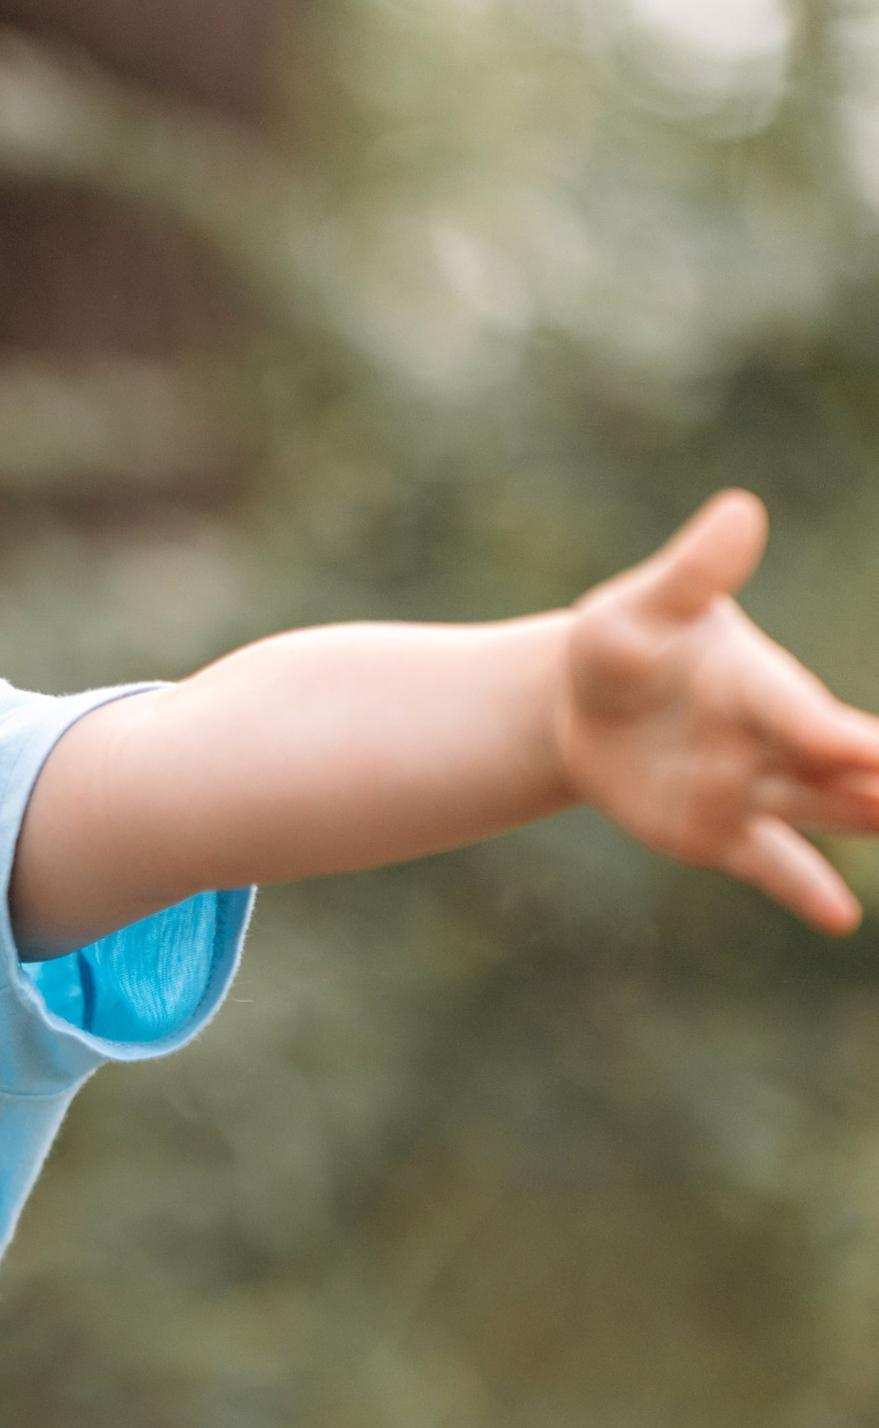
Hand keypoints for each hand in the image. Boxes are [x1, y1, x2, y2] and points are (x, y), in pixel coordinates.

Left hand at [557, 492, 878, 933]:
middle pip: (838, 767)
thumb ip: (693, 572)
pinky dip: (802, 888)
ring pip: (820, 811)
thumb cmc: (621, 645)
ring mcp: (750, 790)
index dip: (831, 733)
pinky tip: (840, 917)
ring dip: (865, 822)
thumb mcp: (638, 609)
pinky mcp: (720, 834)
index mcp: (757, 683)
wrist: (580, 706)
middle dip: (878, 778)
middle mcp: (770, 740)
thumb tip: (740, 510)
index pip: (799, 712)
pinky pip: (769, 863)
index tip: (868, 750)